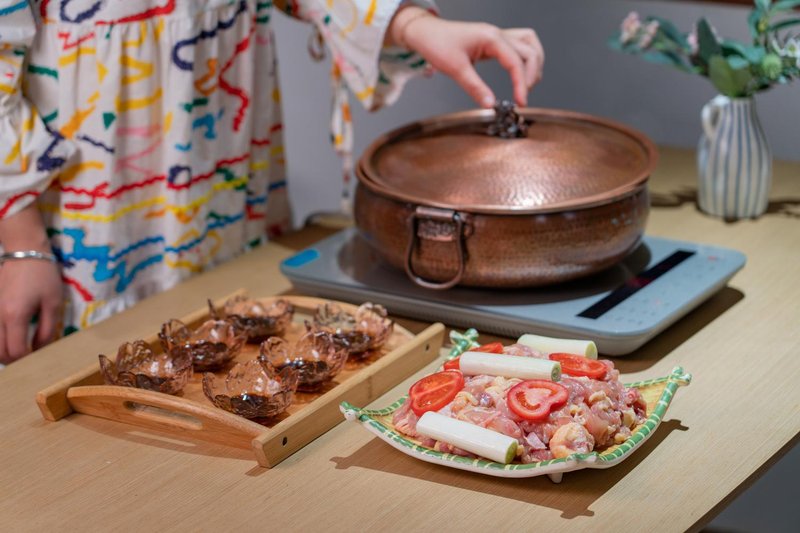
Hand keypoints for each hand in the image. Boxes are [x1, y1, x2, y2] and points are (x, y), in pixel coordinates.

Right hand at [0, 259, 62, 362]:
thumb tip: (40, 349)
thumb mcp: (53, 303)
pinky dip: (0, 340)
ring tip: (21, 351)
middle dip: (15, 360)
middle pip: (0, 352)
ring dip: (5, 352)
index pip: (16, 351)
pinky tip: (12, 338)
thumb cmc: (43, 276)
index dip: (27, 359)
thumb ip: (47, 329)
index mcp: (15, 316)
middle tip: (30, 358)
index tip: (39, 357)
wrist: (25, 253)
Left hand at [390, 8, 543, 107]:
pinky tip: (519, 73)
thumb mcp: (456, 69)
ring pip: (529, 44)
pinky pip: (519, 45)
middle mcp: (498, 34)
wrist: (424, 33)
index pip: (517, 62)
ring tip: (527, 84)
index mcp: (491, 38)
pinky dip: (524, 58)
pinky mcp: (493, 41)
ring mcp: (497, 36)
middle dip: (531, 75)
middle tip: (523, 96)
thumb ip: (475, 88)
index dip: (522, 84)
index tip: (521, 102)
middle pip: (530, 52)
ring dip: (533, 63)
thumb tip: (490, 104)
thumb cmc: (437, 44)